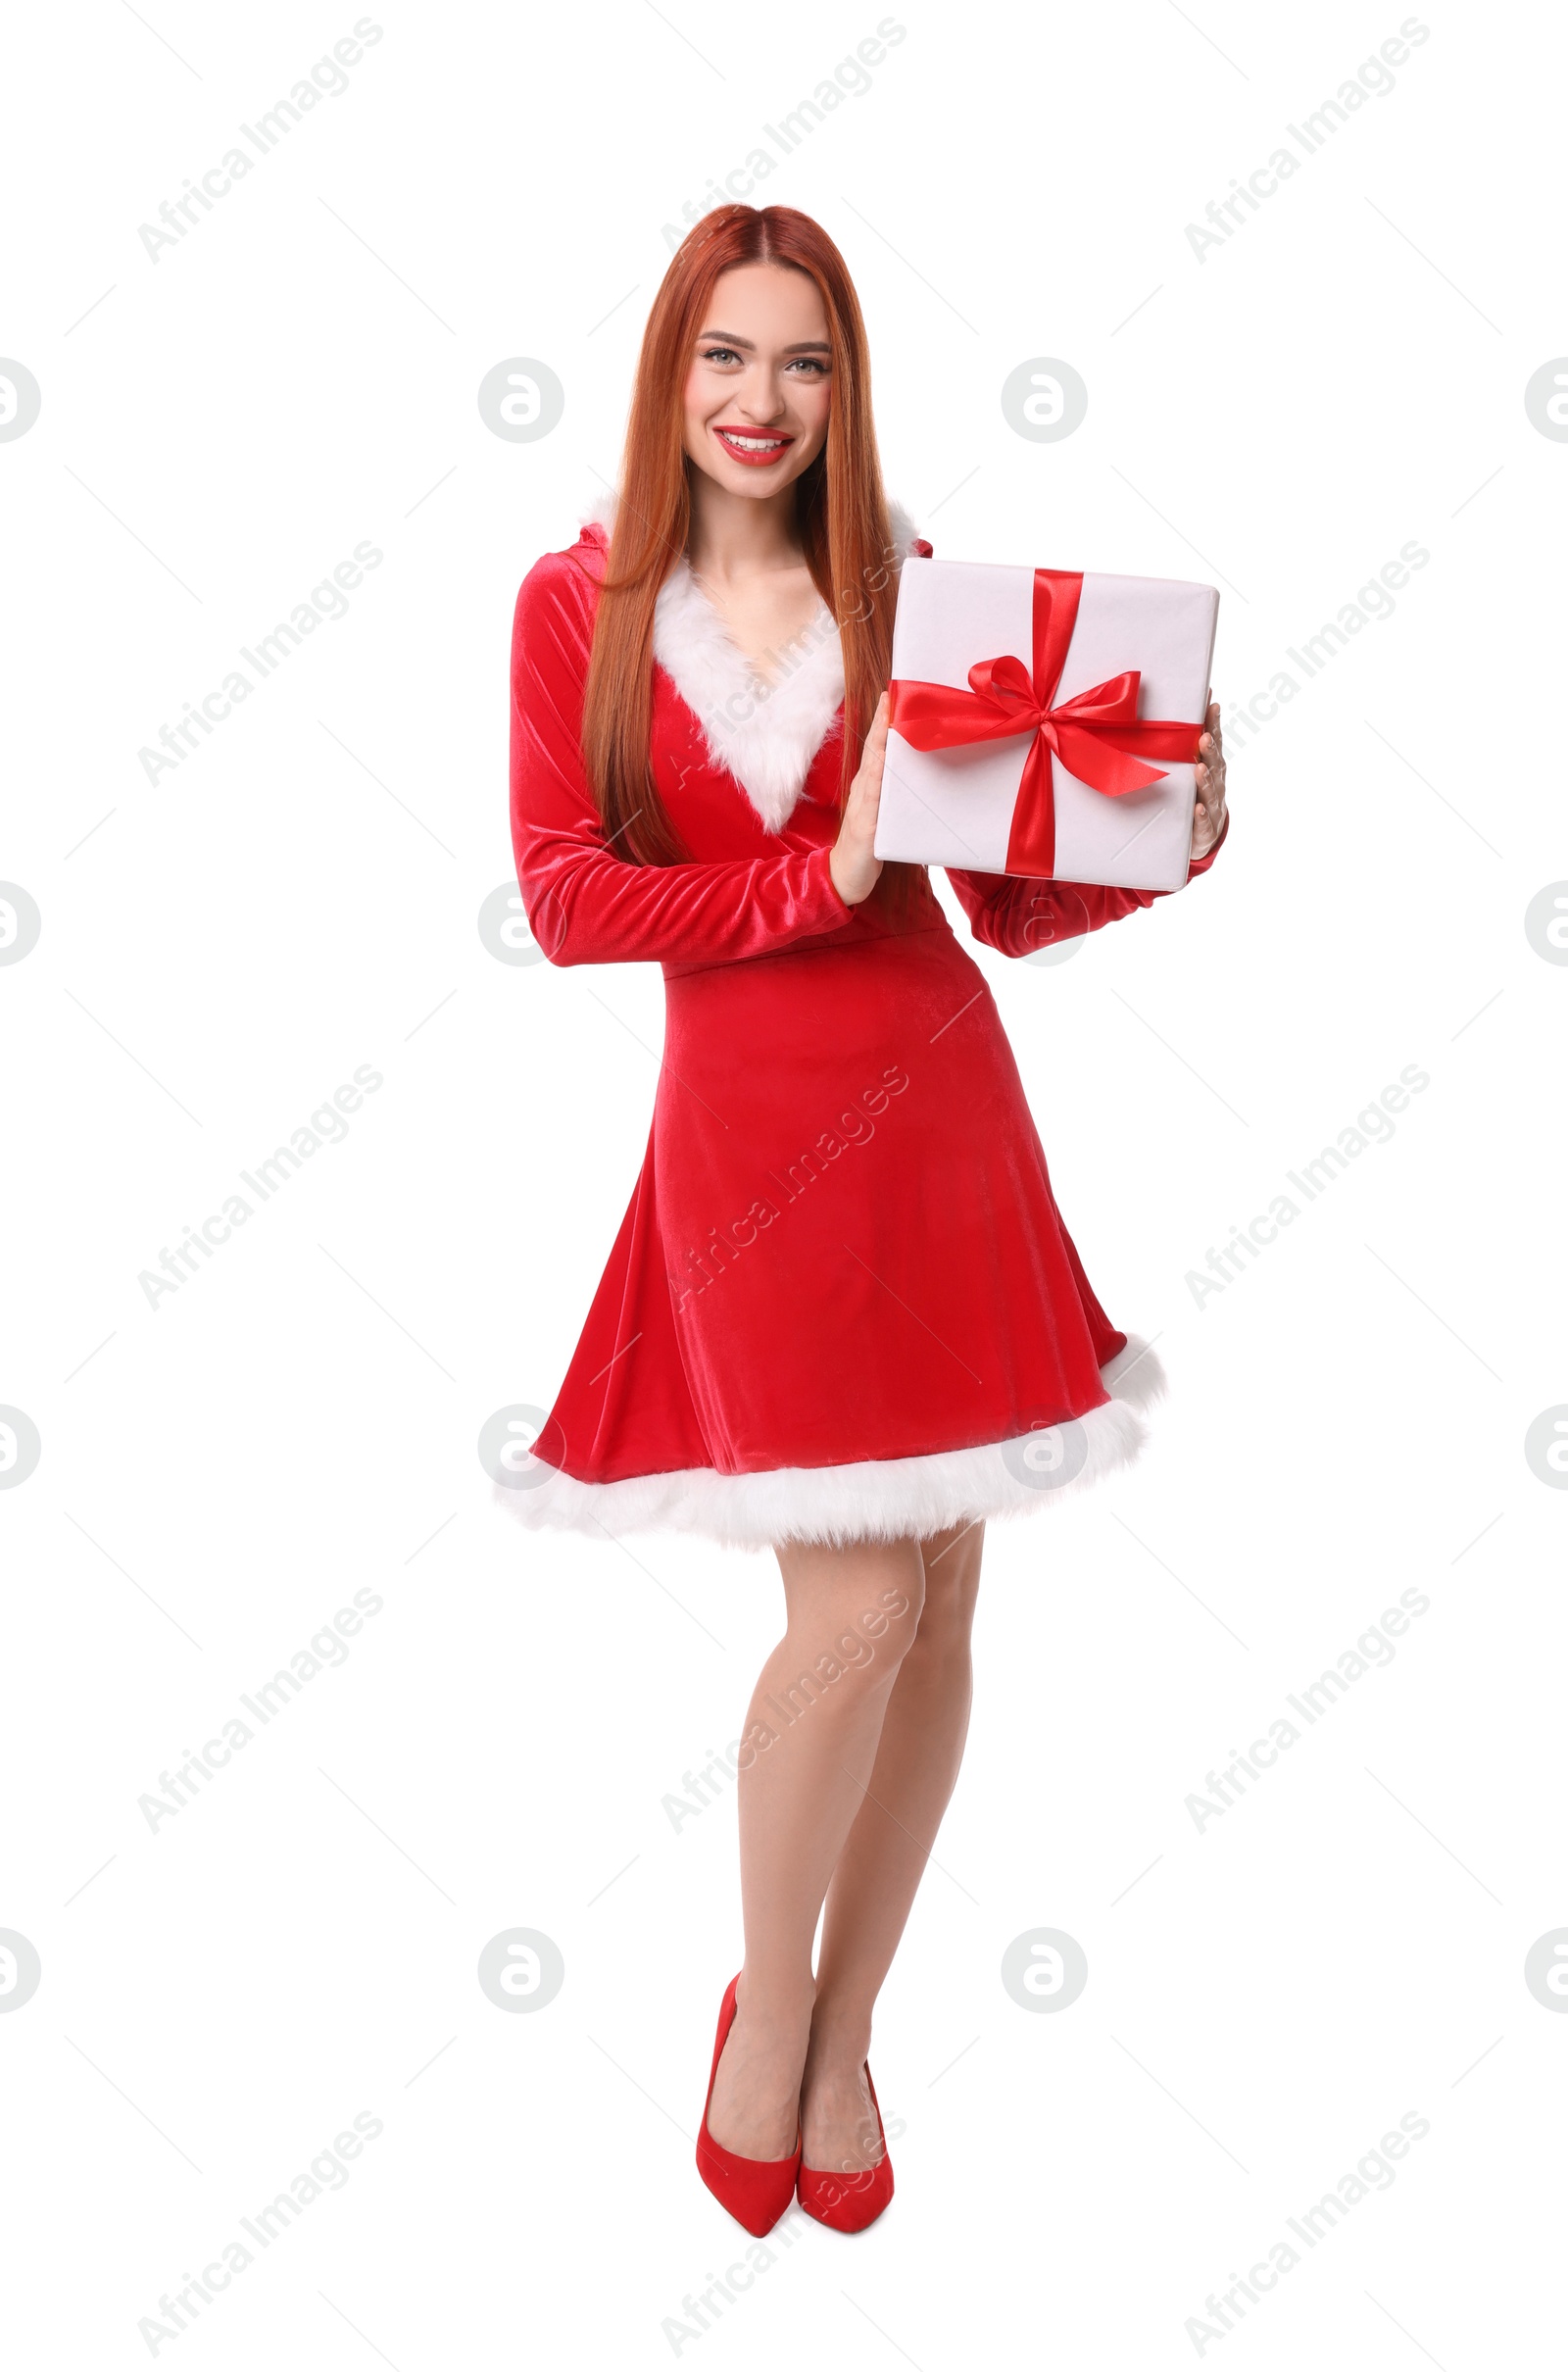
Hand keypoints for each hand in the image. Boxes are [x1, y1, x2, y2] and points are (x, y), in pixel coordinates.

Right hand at [831, 691, 888, 905]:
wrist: (845, 878)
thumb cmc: (867, 847)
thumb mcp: (883, 815)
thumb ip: (893, 795)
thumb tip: (911, 773)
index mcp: (870, 786)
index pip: (878, 747)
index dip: (884, 721)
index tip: (893, 695)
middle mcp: (864, 790)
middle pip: (874, 748)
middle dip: (882, 720)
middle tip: (892, 692)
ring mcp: (863, 805)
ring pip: (874, 765)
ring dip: (881, 740)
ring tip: (890, 715)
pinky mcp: (866, 824)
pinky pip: (873, 796)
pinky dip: (878, 777)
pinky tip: (885, 761)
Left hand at [1191, 699, 1226, 859]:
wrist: (1204, 836)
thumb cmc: (1194, 795)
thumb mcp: (1188, 772)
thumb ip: (1183, 750)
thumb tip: (1168, 720)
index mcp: (1212, 767)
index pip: (1214, 742)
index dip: (1214, 724)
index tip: (1212, 705)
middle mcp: (1216, 783)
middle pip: (1216, 765)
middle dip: (1211, 751)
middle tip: (1205, 737)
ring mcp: (1213, 806)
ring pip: (1211, 791)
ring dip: (1205, 780)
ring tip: (1200, 769)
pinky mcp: (1205, 828)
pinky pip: (1204, 821)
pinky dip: (1201, 814)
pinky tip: (1198, 808)